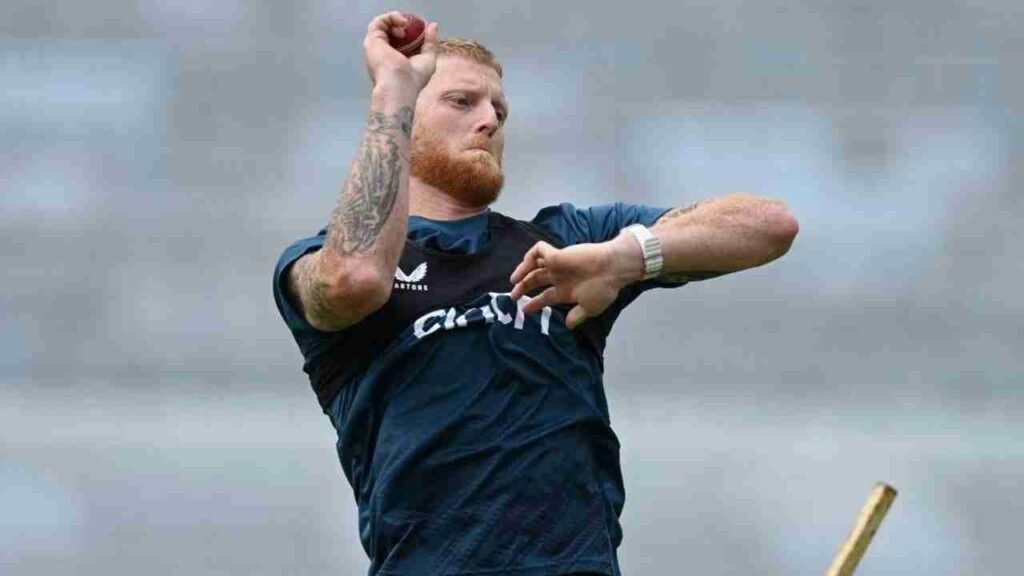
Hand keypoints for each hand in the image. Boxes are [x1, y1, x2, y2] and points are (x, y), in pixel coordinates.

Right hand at [363, 12, 440, 91]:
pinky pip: (379, 22)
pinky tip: (403, 23)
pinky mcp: (372, 40)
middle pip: (390, 32)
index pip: (399, 41)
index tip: (419, 30)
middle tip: (412, 25)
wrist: (399, 86)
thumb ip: (431, 42)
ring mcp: (376, 46)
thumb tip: (434, 25)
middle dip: (402, 26)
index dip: (409, 32)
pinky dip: (392, 18)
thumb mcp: (427, 59)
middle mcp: (383, 53)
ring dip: (396, 20)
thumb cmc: (413, 80)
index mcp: (393, 60)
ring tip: (406, 24)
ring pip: (383, 25)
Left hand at [509, 236, 643, 329]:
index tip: (524, 310)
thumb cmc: (603, 289)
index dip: (534, 303)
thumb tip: (568, 325)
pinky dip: (530, 256)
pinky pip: (539, 250)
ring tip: (514, 282)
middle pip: (536, 280)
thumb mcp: (590, 308)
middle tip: (512, 296)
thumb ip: (577, 316)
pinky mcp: (558, 254)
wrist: (612, 269)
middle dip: (523, 287)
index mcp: (567, 290)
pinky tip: (525, 266)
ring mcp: (558, 265)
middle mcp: (560, 277)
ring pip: (534, 265)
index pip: (545, 296)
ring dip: (522, 271)